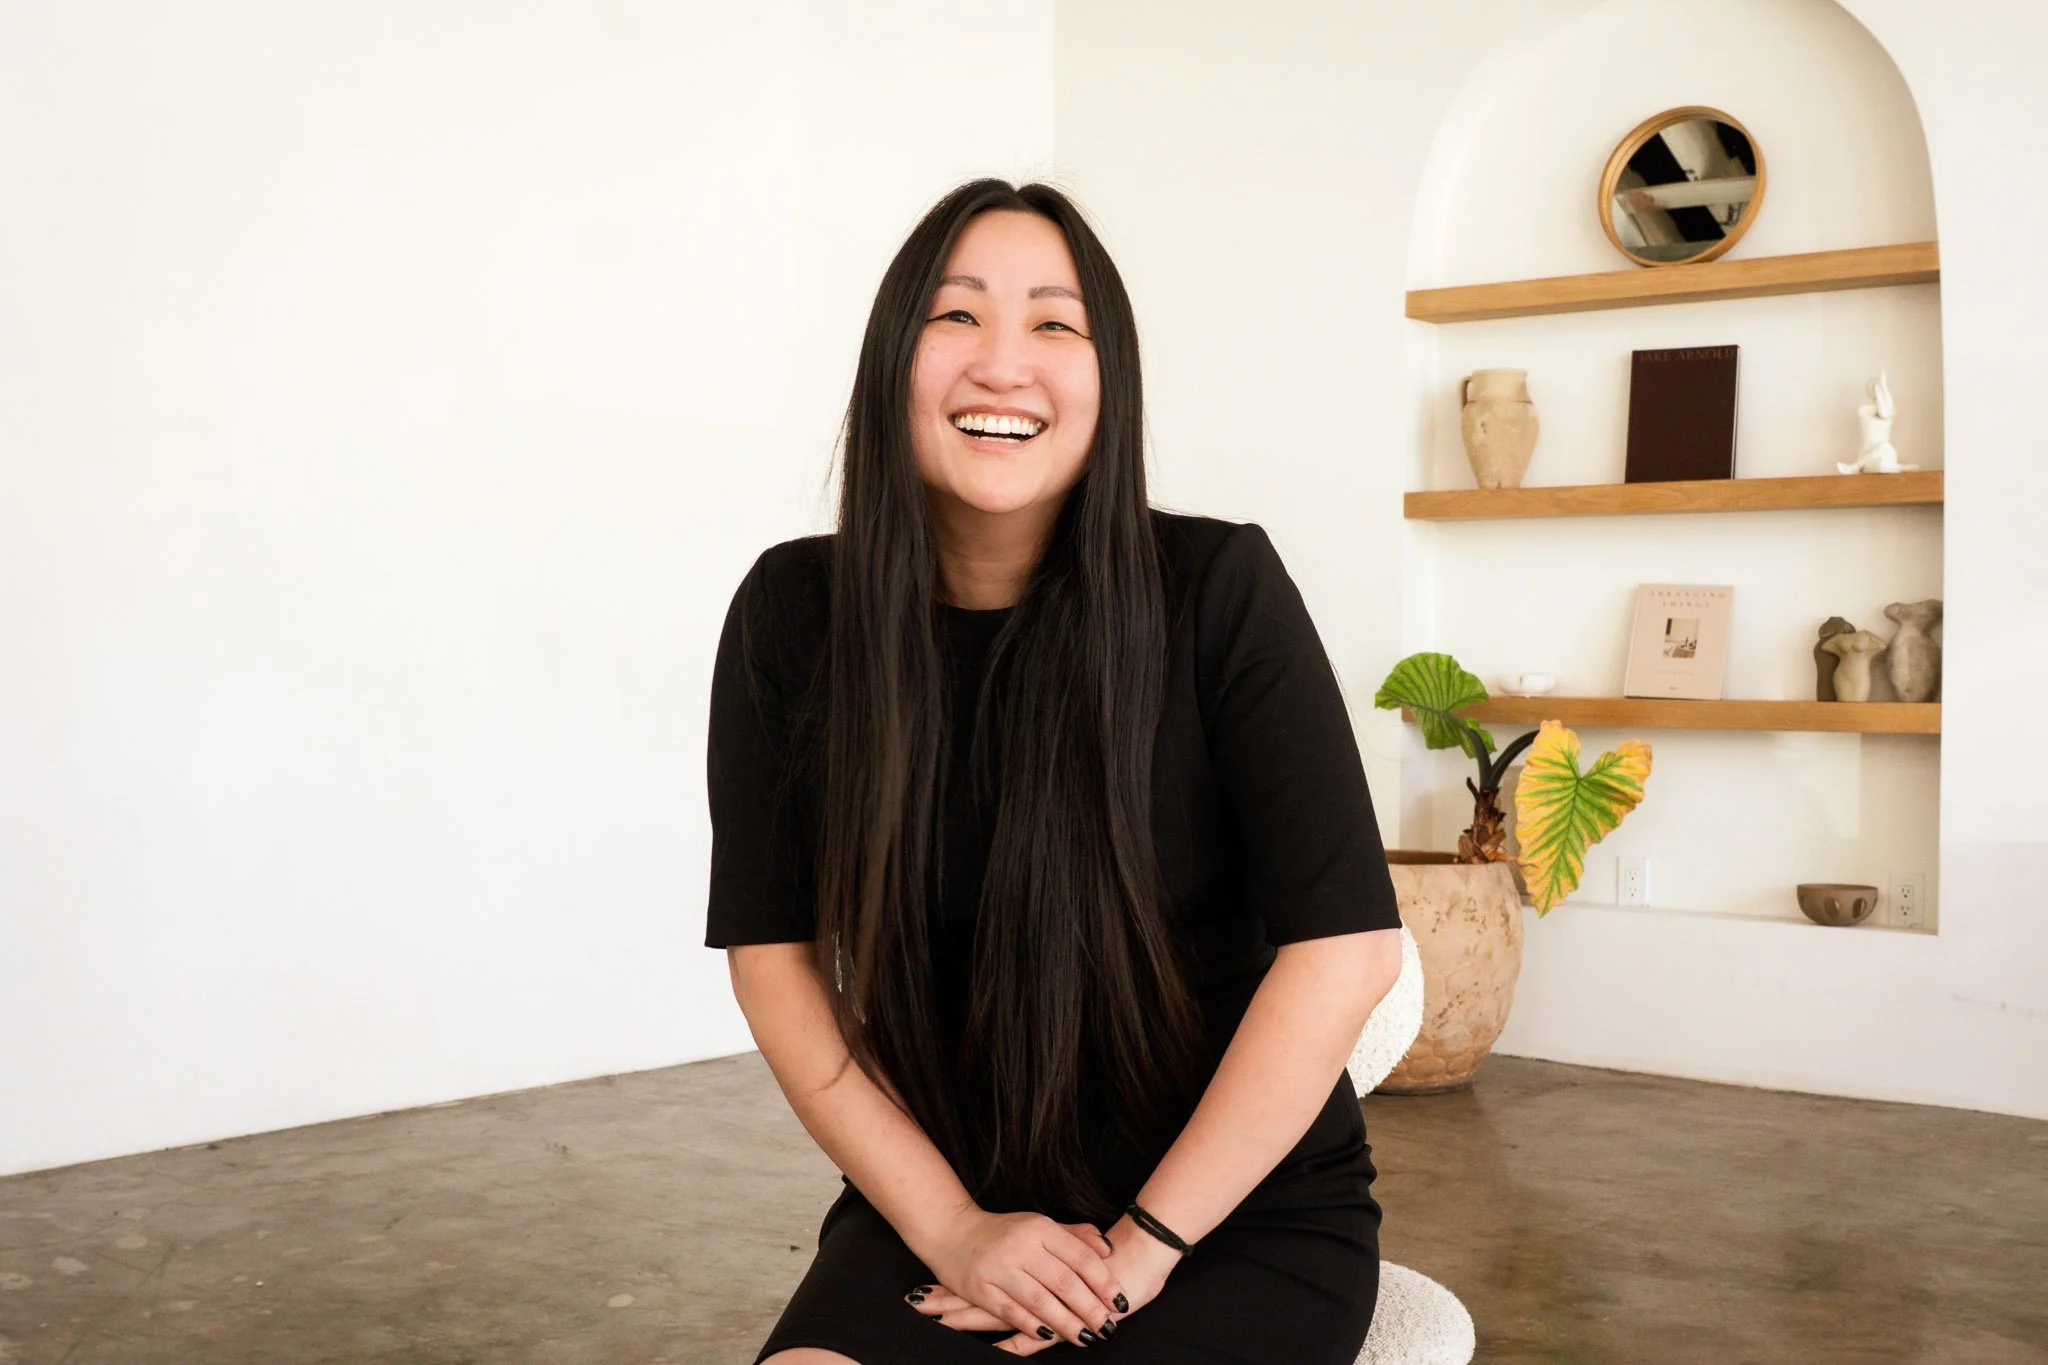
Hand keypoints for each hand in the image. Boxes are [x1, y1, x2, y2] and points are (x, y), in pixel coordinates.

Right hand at [907, 1210, 1125, 1350]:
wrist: (950, 1230)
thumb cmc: (1002, 1231)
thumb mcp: (1038, 1225)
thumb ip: (1073, 1236)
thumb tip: (1106, 1249)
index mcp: (1039, 1228)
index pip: (1080, 1256)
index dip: (1103, 1281)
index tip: (1119, 1300)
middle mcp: (1021, 1246)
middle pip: (1064, 1281)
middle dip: (1090, 1308)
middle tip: (1108, 1327)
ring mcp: (1000, 1268)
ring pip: (1040, 1301)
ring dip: (1066, 1323)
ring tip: (1087, 1337)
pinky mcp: (981, 1288)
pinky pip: (1012, 1312)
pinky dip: (1033, 1326)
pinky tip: (1050, 1336)